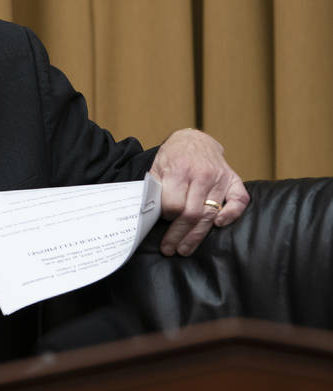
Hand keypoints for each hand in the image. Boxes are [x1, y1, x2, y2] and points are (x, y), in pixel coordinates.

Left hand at [151, 128, 249, 255]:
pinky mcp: (233, 180)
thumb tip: (151, 212)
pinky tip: (219, 225)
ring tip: (185, 249)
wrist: (194, 140)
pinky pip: (239, 200)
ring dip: (197, 235)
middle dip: (179, 235)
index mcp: (179, 170)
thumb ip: (155, 188)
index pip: (174, 204)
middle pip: (192, 214)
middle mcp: (202, 175)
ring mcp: (220, 178)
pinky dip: (232, 214)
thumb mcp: (157, 167)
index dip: (167, 216)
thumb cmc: (173, 157)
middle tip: (170, 249)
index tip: (162, 221)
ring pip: (211, 213)